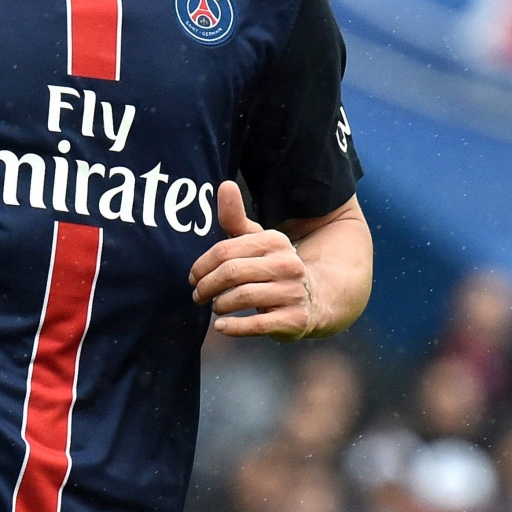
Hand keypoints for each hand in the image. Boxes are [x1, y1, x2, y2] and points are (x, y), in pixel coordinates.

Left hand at [188, 181, 318, 339]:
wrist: (318, 298)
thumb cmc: (275, 268)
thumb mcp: (258, 242)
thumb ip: (236, 219)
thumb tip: (224, 184)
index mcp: (274, 241)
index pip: (225, 251)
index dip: (202, 265)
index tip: (193, 277)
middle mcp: (287, 264)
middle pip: (231, 272)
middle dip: (207, 286)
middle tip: (197, 295)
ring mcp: (292, 292)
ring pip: (243, 296)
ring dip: (220, 305)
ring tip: (215, 307)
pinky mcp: (294, 320)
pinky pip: (258, 324)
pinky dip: (235, 327)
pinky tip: (221, 327)